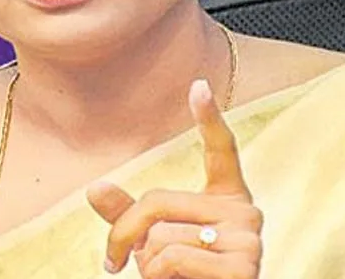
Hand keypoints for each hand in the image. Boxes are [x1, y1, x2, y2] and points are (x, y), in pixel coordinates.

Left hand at [86, 79, 262, 277]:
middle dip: (124, 236)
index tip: (198, 84)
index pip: (221, 150)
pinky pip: (175, 258)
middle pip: (158, 203)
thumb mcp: (152, 244)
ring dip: (148, 267)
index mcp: (228, 198)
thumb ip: (129, 216)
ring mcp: (249, 239)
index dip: (209, 118)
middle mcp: (245, 212)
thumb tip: (94, 187)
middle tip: (114, 264)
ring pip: (161, 237)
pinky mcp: (244, 267)